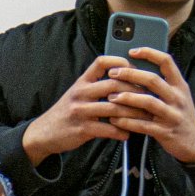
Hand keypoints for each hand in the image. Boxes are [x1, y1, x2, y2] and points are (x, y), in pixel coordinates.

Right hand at [22, 56, 147, 166]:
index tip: (136, 70)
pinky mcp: (82, 129)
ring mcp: (81, 111)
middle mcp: (80, 93)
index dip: (121, 62)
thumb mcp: (78, 93)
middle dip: (135, 91)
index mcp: (82, 82)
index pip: (102, 62)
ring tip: (146, 117)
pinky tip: (129, 133)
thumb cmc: (68, 112)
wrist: (44, 132)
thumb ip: (97, 86)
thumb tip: (128, 79)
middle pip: (113, 84)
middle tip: (150, 97)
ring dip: (134, 113)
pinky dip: (122, 132)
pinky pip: (108, 129)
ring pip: (114, 108)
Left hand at [105, 48, 194, 164]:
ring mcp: (172, 115)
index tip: (132, 51)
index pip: (167, 62)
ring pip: (148, 102)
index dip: (149, 53)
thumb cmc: (180, 115)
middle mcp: (178, 98)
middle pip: (153, 80)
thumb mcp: (178, 96)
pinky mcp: (165, 132)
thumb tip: (135, 68)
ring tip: (111, 97)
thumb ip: (163, 84)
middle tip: (113, 73)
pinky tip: (115, 119)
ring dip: (127, 98)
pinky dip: (127, 122)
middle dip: (130, 74)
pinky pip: (143, 125)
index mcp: (180, 86)